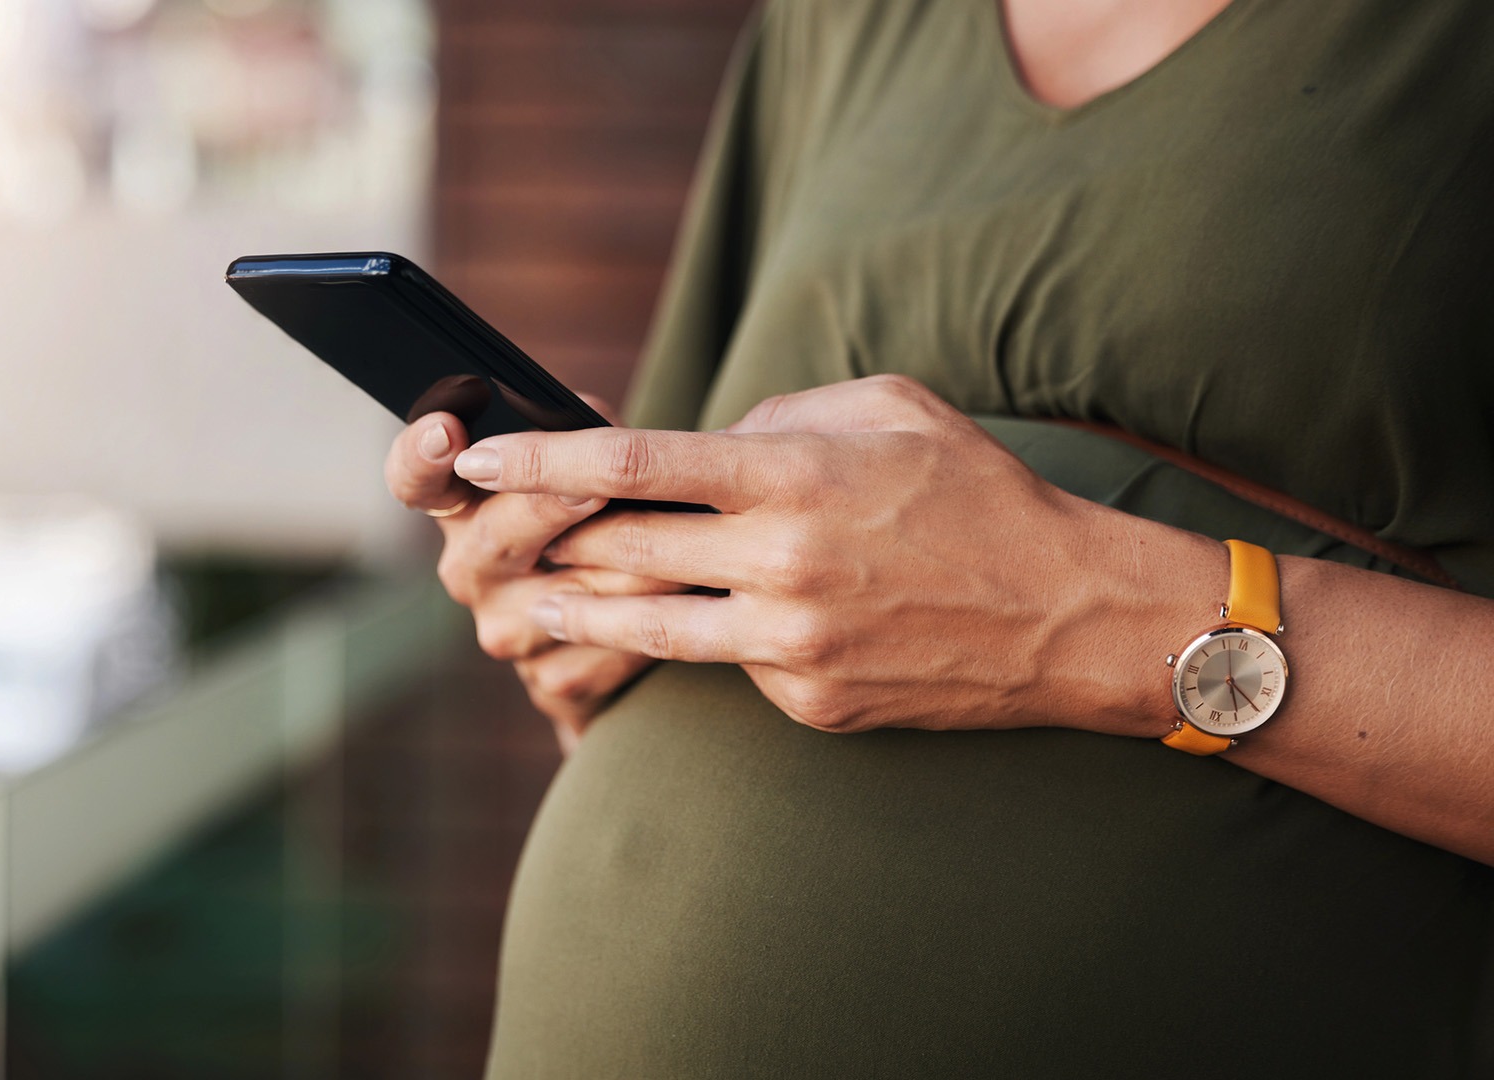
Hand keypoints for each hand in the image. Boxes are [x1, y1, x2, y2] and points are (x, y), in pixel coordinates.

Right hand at [384, 399, 676, 751]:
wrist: (625, 636)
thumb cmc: (604, 523)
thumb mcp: (585, 472)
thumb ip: (580, 440)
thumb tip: (592, 421)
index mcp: (464, 508)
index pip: (415, 478)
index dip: (420, 454)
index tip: (446, 432)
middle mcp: (470, 570)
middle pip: (497, 535)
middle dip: (549, 507)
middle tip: (594, 486)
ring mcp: (506, 631)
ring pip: (572, 597)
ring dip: (636, 571)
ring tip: (690, 545)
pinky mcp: (552, 682)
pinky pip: (610, 648)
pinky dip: (657, 623)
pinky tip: (689, 604)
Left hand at [452, 375, 1206, 735]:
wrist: (1069, 615)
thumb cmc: (978, 494)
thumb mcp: (888, 410)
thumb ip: (778, 417)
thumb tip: (698, 446)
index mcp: (793, 477)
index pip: (631, 465)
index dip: (539, 460)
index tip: (477, 455)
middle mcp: (779, 565)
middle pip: (618, 550)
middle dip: (545, 536)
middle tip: (495, 526)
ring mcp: (790, 645)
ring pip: (646, 626)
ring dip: (580, 609)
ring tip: (535, 596)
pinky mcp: (807, 702)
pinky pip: (727, 662)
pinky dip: (710, 637)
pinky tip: (716, 624)